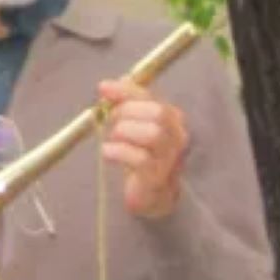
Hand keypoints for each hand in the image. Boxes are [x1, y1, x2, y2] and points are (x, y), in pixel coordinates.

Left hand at [97, 79, 188, 218]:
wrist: (151, 195)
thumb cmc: (141, 156)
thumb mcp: (132, 125)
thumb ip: (126, 104)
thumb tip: (113, 83)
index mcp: (172, 118)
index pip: (150, 96)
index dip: (125, 90)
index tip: (102, 88)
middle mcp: (177, 135)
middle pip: (156, 112)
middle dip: (126, 112)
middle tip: (109, 122)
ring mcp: (170, 157)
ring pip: (153, 133)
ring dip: (124, 132)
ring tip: (112, 139)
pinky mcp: (157, 177)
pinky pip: (141, 159)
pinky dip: (119, 151)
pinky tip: (108, 152)